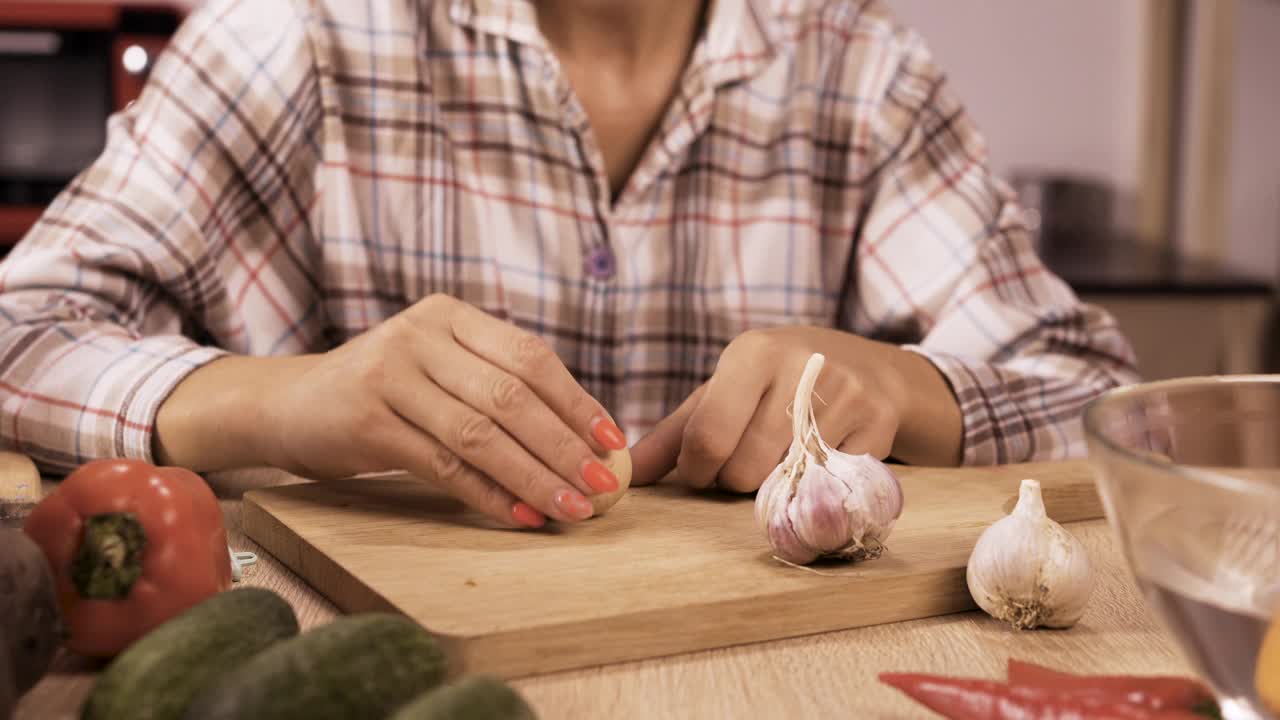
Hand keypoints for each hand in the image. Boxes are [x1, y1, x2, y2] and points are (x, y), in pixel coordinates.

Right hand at [160, 294, 627, 528]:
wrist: (287, 404)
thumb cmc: (382, 392)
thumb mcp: (436, 367)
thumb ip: (494, 384)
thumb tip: (582, 439)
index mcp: (449, 316)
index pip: (529, 357)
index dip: (576, 401)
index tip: (613, 441)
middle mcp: (420, 337)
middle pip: (511, 396)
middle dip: (565, 445)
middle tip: (604, 484)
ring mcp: (389, 377)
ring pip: (481, 434)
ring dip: (534, 477)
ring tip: (573, 508)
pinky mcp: (367, 423)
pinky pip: (443, 465)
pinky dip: (488, 495)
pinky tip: (520, 516)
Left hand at [631, 326, 959, 489]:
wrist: (868, 368)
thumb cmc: (776, 384)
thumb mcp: (724, 393)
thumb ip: (675, 435)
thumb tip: (623, 472)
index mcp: (752, 353)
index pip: (708, 436)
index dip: (697, 470)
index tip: (702, 469)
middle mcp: (801, 366)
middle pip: (745, 467)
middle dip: (733, 481)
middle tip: (742, 467)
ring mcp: (845, 395)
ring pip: (787, 481)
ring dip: (772, 487)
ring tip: (775, 462)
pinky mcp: (878, 425)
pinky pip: (829, 486)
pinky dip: (815, 489)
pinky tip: (815, 465)